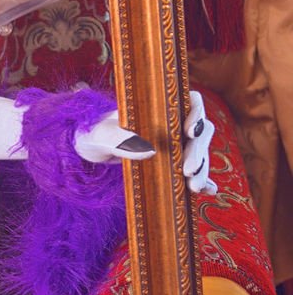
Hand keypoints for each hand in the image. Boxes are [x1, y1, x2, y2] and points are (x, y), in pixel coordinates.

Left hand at [74, 90, 216, 193]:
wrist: (87, 151)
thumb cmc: (92, 135)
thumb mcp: (99, 135)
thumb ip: (118, 138)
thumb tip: (150, 150)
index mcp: (158, 109)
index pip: (191, 102)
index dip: (197, 113)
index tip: (189, 132)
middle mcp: (171, 125)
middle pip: (199, 132)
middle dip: (199, 151)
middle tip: (188, 171)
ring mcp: (173, 145)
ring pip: (198, 153)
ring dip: (201, 169)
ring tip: (194, 187)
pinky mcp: (170, 164)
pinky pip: (193, 171)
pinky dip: (203, 180)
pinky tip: (207, 191)